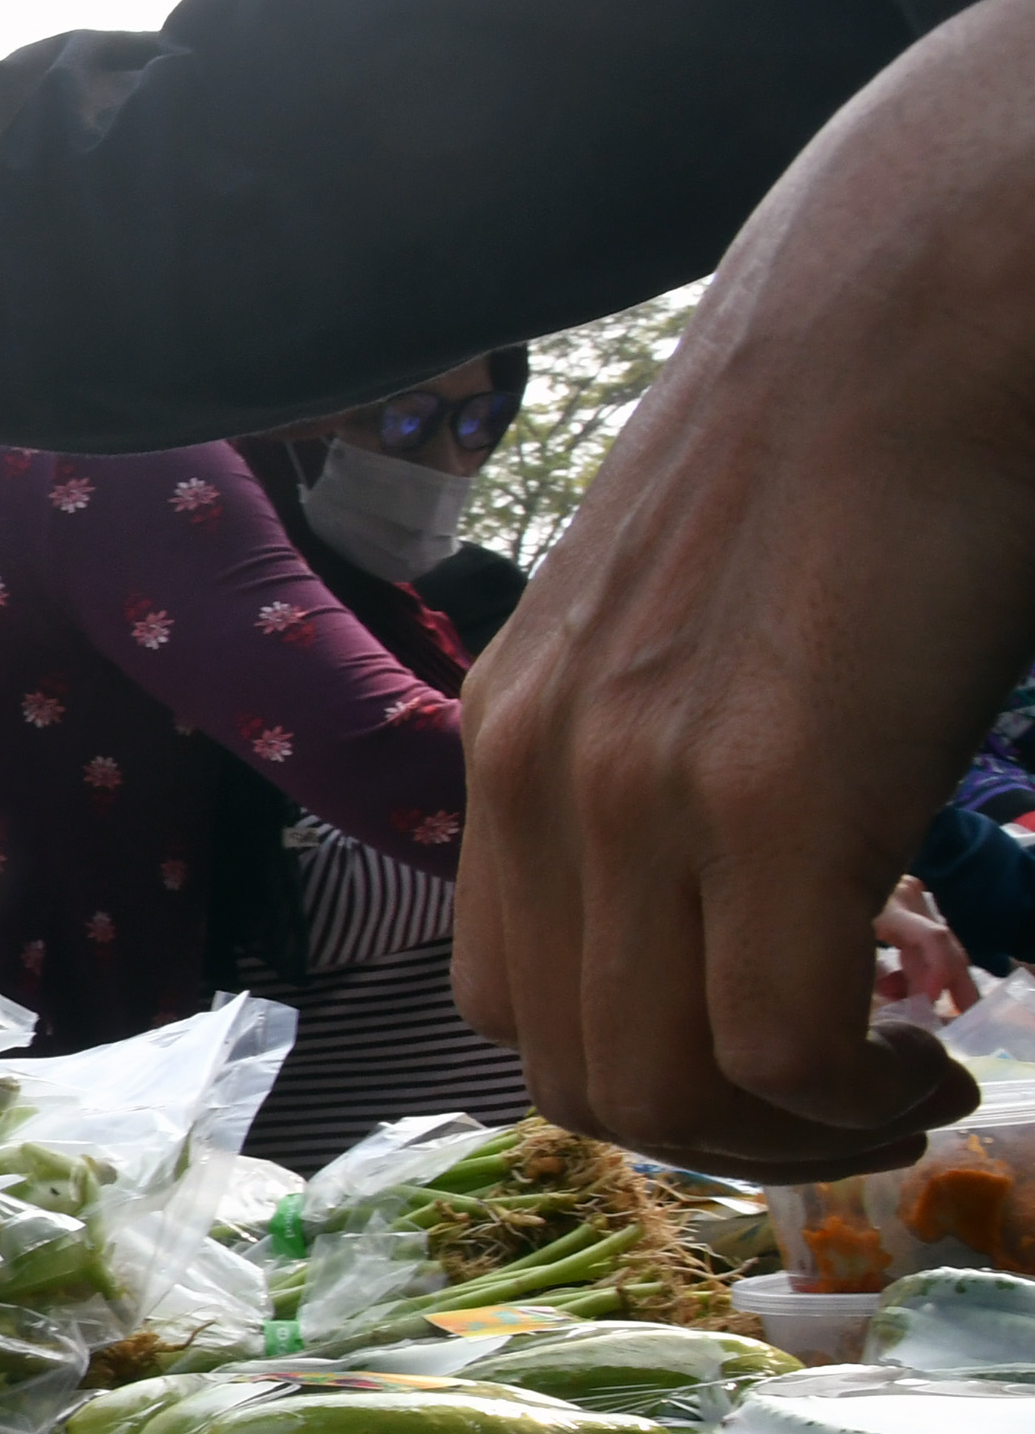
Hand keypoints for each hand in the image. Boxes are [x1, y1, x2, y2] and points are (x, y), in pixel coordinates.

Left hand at [455, 0, 1034, 1176]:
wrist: (920, 297)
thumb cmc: (839, 453)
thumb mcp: (681, 627)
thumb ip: (653, 752)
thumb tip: (713, 899)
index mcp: (507, 742)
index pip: (511, 1001)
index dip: (642, 1073)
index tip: (765, 1070)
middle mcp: (535, 776)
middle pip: (575, 1074)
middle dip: (717, 1135)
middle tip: (848, 1109)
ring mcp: (637, 790)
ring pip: (664, 1087)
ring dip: (786, 1136)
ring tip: (893, 1090)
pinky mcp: (766, 795)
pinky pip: (772, 1044)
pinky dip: (847, 1097)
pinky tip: (925, 1059)